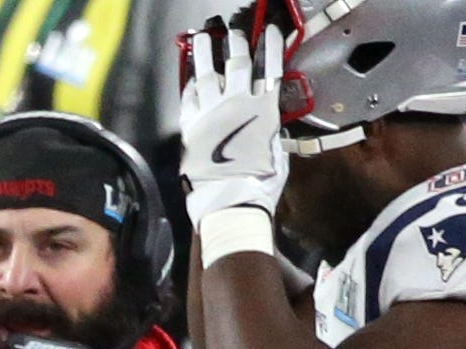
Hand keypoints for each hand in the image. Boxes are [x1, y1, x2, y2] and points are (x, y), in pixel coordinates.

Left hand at [179, 24, 287, 226]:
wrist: (228, 200)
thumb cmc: (258, 183)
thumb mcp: (275, 152)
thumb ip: (268, 130)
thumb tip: (264, 123)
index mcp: (264, 109)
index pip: (269, 67)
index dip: (270, 46)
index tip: (269, 30)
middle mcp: (237, 104)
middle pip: (237, 64)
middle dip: (237, 44)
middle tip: (234, 33)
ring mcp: (211, 112)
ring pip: (208, 73)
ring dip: (206, 54)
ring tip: (204, 40)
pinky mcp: (191, 125)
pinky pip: (189, 97)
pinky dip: (191, 84)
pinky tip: (192, 77)